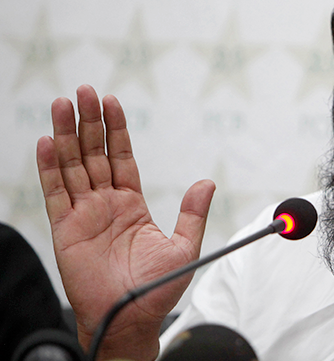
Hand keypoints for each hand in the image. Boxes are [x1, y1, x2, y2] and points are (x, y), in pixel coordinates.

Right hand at [36, 85, 214, 360]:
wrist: (130, 320)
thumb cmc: (157, 289)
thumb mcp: (185, 247)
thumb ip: (192, 214)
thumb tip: (207, 183)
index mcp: (132, 203)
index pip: (121, 157)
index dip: (116, 129)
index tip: (111, 101)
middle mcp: (105, 203)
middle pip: (93, 153)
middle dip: (89, 121)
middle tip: (83, 90)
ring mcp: (83, 214)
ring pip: (72, 165)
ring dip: (66, 134)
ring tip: (62, 104)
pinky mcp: (65, 228)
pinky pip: (55, 192)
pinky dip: (49, 167)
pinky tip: (47, 141)